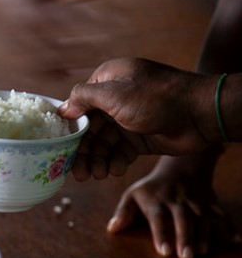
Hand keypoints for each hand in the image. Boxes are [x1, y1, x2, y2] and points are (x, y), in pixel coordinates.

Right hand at [59, 58, 214, 179]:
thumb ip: (84, 98)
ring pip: (103, 144)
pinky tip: (115, 170)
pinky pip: (119, 152)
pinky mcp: (139, 138)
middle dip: (83, 152)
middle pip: (89, 130)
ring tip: (97, 175)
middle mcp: (114, 100)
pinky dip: (115, 162)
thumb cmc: (156, 98)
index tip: (59, 149)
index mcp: (107, 82)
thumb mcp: (114, 93)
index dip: (69, 130)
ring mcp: (127, 120)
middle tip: (78, 173)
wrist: (198, 115)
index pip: (78, 107)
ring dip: (98, 160)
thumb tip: (62, 109)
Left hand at [106, 152, 238, 257]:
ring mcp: (196, 202)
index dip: (161, 234)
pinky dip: (229, 227)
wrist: (181, 166)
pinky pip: (221, 215)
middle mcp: (178, 201)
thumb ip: (123, 212)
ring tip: (203, 253)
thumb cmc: (152, 188)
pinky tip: (236, 241)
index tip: (164, 251)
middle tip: (186, 257)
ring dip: (205, 235)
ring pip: (203, 218)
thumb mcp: (133, 194)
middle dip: (185, 237)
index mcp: (157, 200)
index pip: (158, 218)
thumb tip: (112, 229)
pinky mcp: (211, 203)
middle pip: (183, 219)